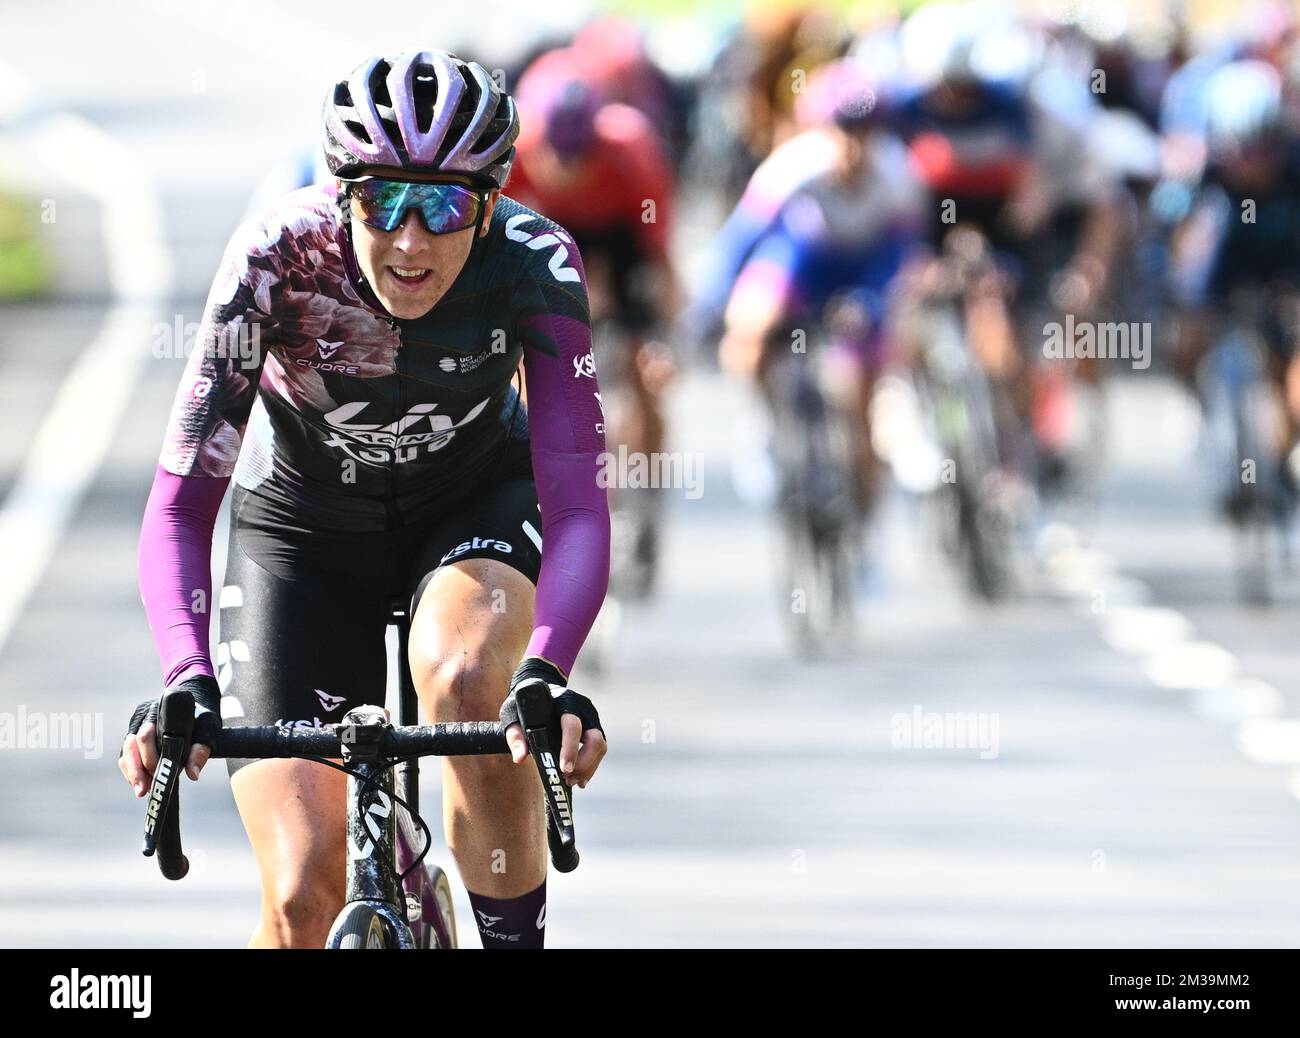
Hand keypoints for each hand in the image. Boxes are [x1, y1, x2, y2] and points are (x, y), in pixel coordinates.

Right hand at [118, 675, 221, 794]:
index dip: (149, 755)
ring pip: (126, 752)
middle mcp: (143, 718)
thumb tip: (193, 774)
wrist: (195, 706)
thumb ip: (200, 751)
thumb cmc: (201, 718)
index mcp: (159, 712)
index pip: (145, 734)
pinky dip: (132, 772)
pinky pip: (126, 757)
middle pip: (131, 745)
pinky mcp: (135, 740)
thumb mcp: (208, 730)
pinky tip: (140, 785)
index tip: (156, 771)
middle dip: (138, 768)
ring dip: (132, 773)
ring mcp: (136, 728)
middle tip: (146, 788)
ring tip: (141, 791)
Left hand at [501, 658, 606, 788]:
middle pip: (595, 739)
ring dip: (588, 768)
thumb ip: (515, 735)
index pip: (572, 725)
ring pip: (600, 747)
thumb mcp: (513, 713)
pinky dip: (590, 766)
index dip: (570, 749)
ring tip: (571, 782)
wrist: (541, 684)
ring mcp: (592, 718)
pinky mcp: (594, 727)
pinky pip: (599, 750)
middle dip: (583, 764)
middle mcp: (583, 709)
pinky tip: (579, 779)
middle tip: (567, 780)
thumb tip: (519, 758)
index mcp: (564, 702)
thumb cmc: (526, 702)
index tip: (564, 769)